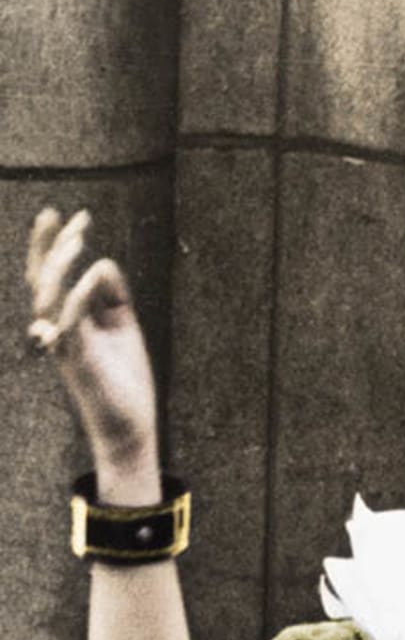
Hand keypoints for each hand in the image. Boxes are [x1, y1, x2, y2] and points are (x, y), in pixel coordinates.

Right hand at [24, 208, 160, 484]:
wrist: (129, 424)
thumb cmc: (123, 377)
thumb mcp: (123, 328)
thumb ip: (113, 297)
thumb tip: (104, 263)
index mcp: (66, 318)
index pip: (51, 275)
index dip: (54, 244)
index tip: (71, 215)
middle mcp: (56, 328)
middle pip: (41, 280)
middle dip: (52, 246)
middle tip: (71, 217)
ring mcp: (64, 345)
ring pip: (46, 299)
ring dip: (60, 267)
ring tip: (78, 241)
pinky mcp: (79, 362)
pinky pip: (69, 325)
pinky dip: (78, 298)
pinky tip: (92, 274)